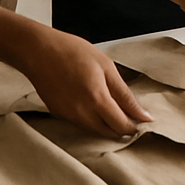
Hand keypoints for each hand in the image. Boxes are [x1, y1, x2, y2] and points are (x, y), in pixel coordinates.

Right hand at [20, 28, 153, 138]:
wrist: (40, 52)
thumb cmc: (74, 52)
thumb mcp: (106, 66)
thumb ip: (124, 94)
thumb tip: (141, 113)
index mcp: (97, 99)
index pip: (121, 126)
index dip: (135, 125)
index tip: (144, 120)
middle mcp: (82, 114)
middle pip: (109, 132)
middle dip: (123, 127)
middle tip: (132, 114)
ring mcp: (68, 117)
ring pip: (95, 130)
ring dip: (108, 124)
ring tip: (115, 107)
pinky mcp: (59, 115)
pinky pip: (81, 124)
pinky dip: (92, 119)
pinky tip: (94, 103)